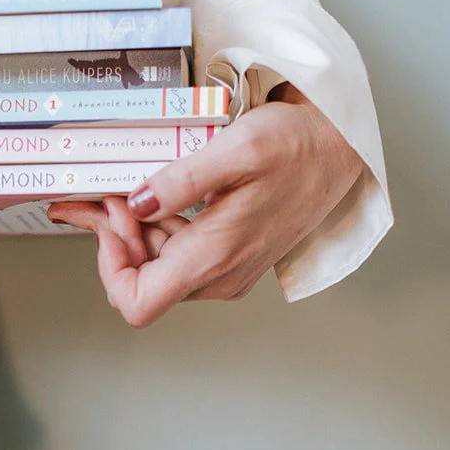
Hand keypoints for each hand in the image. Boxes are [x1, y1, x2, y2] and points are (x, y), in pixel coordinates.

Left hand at [46, 83, 362, 327]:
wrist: (339, 150)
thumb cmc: (297, 146)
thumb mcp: (236, 149)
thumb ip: (181, 180)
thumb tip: (138, 204)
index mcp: (214, 257)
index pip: (137, 303)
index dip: (109, 268)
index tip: (110, 222)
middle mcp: (219, 277)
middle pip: (141, 285)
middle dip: (115, 241)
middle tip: (110, 194)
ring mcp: (226, 273)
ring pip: (157, 272)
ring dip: (135, 235)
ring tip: (129, 191)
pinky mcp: (231, 260)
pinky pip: (180, 260)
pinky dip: (158, 232)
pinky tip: (159, 199)